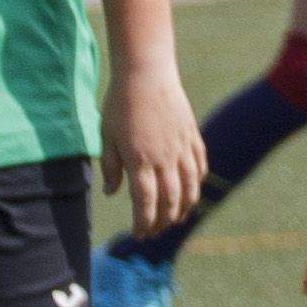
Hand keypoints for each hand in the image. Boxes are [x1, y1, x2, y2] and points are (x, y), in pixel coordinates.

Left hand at [105, 57, 206, 231]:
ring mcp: (182, 148)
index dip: (144, 223)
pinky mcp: (192, 136)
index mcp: (140, 160)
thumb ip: (111, 166)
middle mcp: (165, 159)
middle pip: (169, 201)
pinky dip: (197, 183)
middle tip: (155, 232)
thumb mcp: (107, 135)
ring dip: (184, 208)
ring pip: (190, 188)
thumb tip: (112, 193)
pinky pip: (200, 167)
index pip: (145, 203)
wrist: (146, 72)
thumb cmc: (121, 103)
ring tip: (176, 219)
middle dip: (163, 221)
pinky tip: (191, 191)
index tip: (139, 234)